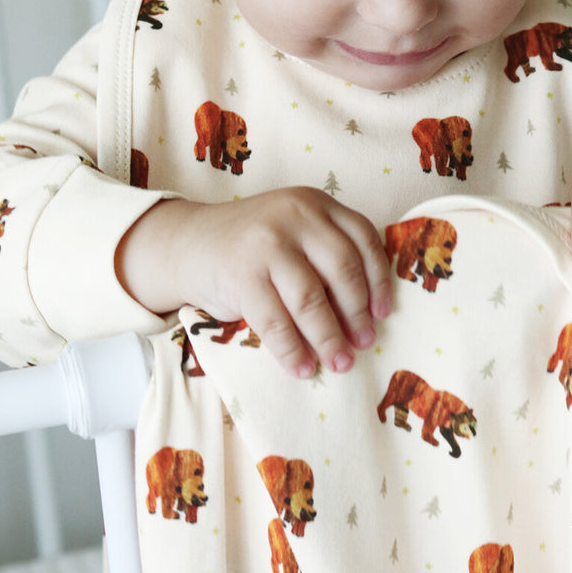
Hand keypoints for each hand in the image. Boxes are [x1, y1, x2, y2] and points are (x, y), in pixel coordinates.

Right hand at [115, 188, 391, 376]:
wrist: (187, 243)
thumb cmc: (253, 248)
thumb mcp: (294, 234)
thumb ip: (325, 256)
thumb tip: (367, 316)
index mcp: (316, 204)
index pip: (363, 239)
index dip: (378, 280)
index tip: (384, 314)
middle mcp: (294, 215)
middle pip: (342, 270)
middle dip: (357, 314)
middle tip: (364, 343)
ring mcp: (266, 243)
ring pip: (311, 299)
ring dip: (329, 338)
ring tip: (339, 363)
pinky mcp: (241, 274)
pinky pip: (275, 322)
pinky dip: (292, 350)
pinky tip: (302, 368)